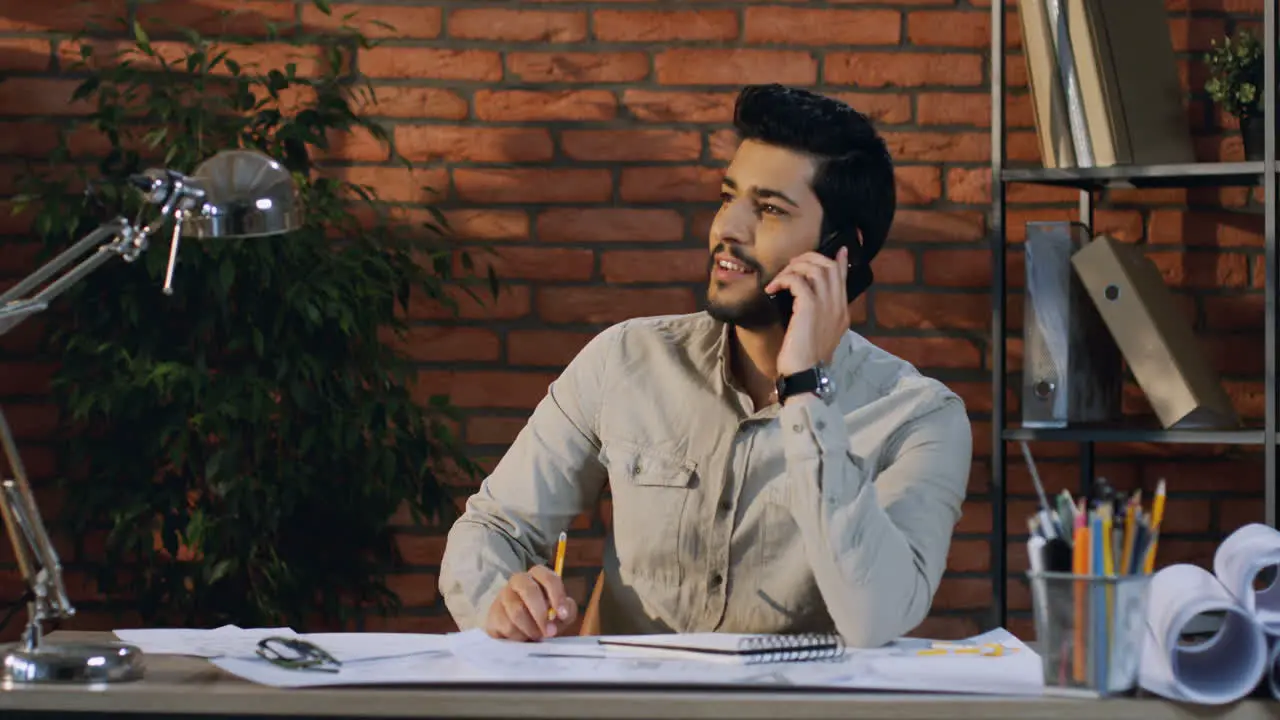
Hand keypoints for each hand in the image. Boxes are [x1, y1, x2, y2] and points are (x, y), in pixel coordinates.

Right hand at [483, 566, 577, 641]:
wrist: (517, 632)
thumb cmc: (543, 618)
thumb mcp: (560, 615)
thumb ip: (567, 611)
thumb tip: (564, 612)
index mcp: (538, 575)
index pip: (548, 578)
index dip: (557, 595)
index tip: (563, 615)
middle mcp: (518, 580)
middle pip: (529, 591)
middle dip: (541, 615)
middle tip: (549, 632)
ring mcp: (503, 595)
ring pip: (517, 612)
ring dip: (530, 629)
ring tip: (536, 637)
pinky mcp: (493, 613)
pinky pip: (506, 626)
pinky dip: (518, 636)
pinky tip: (522, 638)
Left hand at [765, 246, 849, 378]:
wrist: (805, 375)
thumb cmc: (805, 359)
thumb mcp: (817, 335)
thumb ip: (817, 316)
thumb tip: (805, 301)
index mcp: (842, 313)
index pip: (843, 278)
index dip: (838, 261)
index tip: (837, 250)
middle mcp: (838, 306)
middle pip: (829, 267)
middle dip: (809, 259)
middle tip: (791, 265)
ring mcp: (826, 305)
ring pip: (815, 269)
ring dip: (794, 268)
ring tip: (780, 278)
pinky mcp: (810, 308)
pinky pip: (798, 281)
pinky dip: (784, 279)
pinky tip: (773, 288)